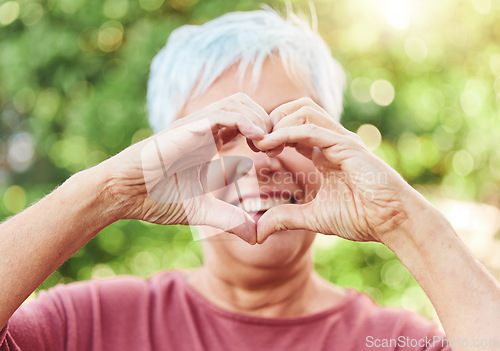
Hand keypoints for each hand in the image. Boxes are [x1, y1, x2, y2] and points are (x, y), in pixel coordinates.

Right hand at [100, 93, 271, 243]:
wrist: (122, 194)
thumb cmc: (155, 199)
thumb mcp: (203, 211)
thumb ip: (230, 220)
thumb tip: (256, 238)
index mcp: (210, 143)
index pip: (246, 125)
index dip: (267, 135)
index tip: (279, 155)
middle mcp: (205, 130)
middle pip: (247, 106)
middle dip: (268, 122)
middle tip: (279, 147)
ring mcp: (195, 126)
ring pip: (237, 103)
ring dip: (259, 118)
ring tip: (270, 144)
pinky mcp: (186, 128)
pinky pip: (221, 114)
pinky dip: (244, 121)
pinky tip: (258, 139)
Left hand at [254, 98, 414, 243]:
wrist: (393, 222)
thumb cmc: (361, 217)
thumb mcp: (312, 217)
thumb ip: (285, 218)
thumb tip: (258, 233)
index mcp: (324, 152)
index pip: (294, 126)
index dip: (271, 132)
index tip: (255, 149)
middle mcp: (332, 140)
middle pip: (297, 108)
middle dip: (271, 119)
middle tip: (255, 142)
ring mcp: (340, 140)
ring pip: (303, 110)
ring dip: (277, 122)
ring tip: (261, 143)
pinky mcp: (347, 146)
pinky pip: (311, 129)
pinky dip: (286, 133)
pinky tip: (270, 145)